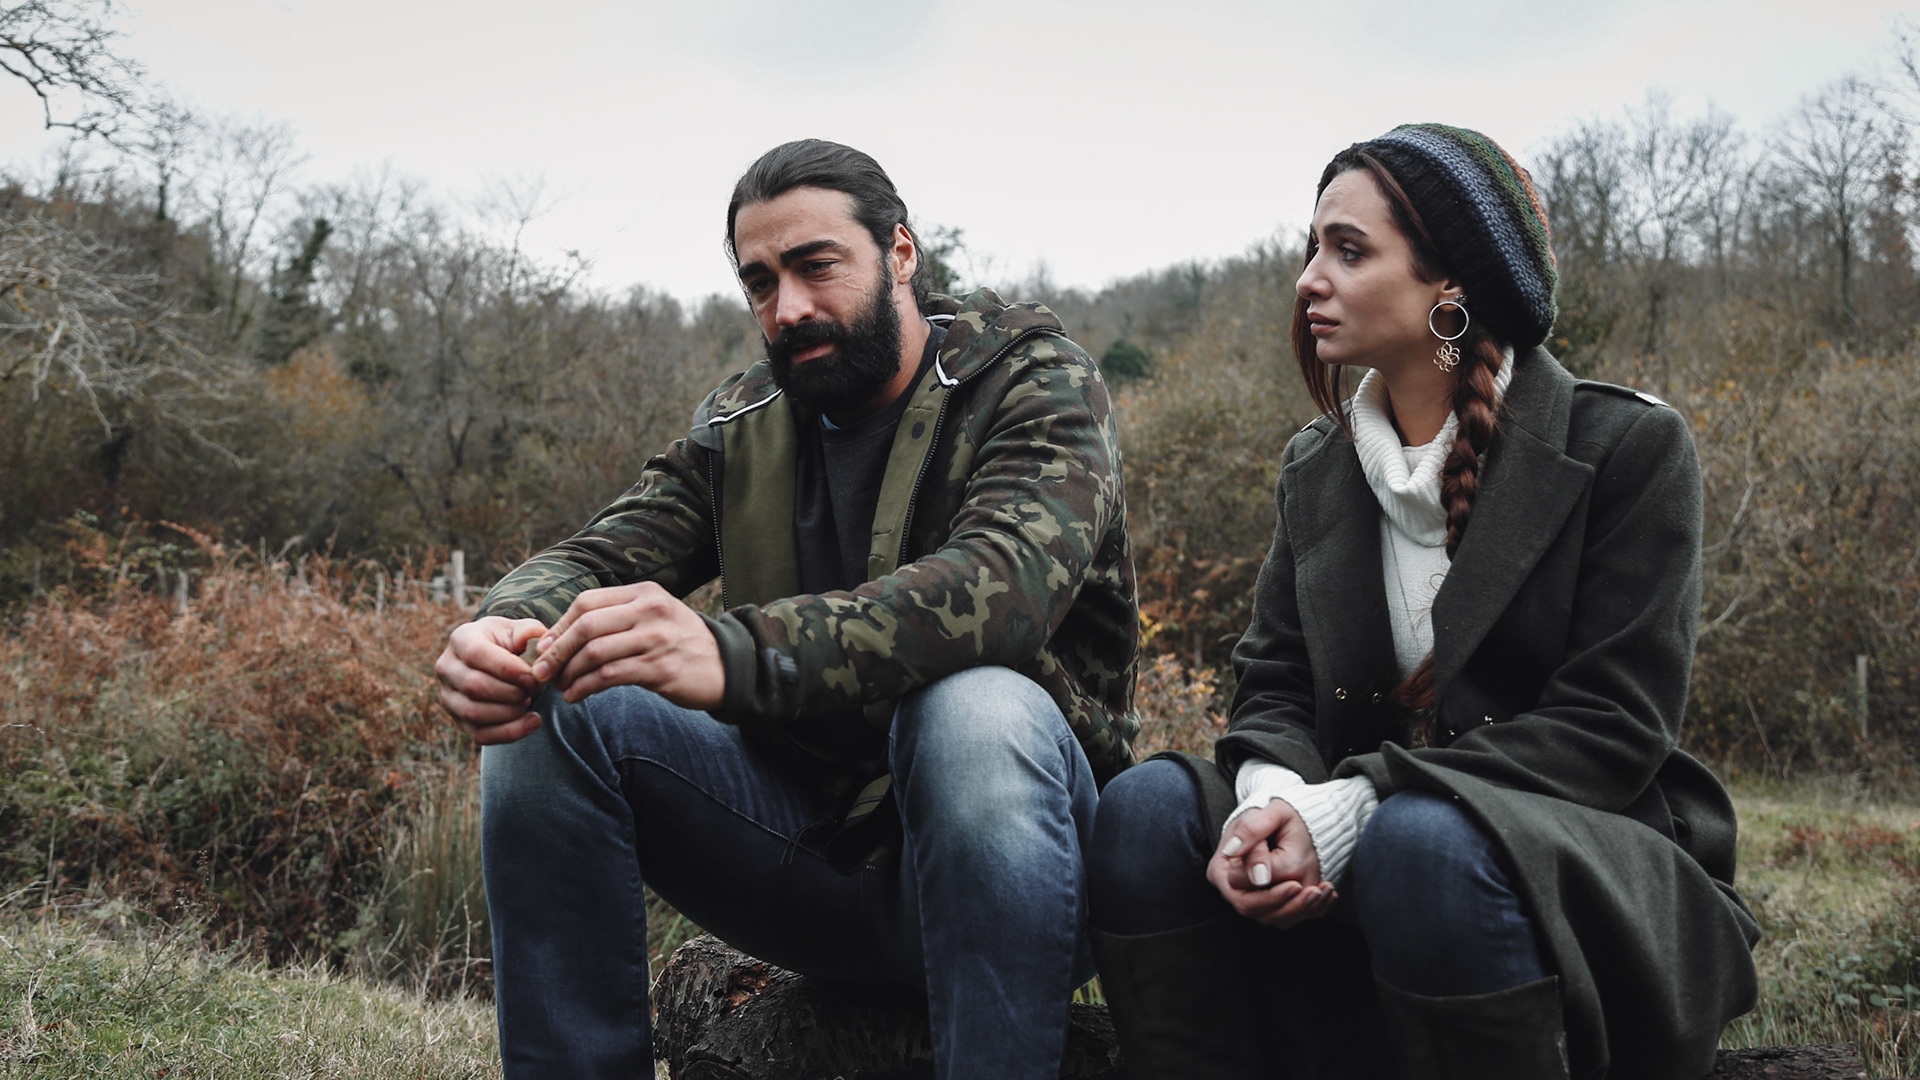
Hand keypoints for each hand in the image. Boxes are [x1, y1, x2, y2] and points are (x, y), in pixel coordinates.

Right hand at [436, 615, 548, 744]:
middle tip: (535, 689)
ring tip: (529, 701)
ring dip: (509, 712)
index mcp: (461, 639)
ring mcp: (449, 696)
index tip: (532, 677)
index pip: (476, 654)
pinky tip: (532, 722)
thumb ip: (530, 632)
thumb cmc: (508, 642)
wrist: (497, 658)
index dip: (506, 668)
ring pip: (473, 713)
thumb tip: (537, 644)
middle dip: (510, 692)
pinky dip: (509, 733)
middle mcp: (447, 668)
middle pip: (474, 686)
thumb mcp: (519, 629)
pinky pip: (480, 734)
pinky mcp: (458, 720)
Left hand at [531, 582, 724, 709]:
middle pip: (586, 625)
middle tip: (541, 671)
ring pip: (594, 652)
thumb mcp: (655, 616)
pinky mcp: (659, 669)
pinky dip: (585, 687)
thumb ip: (617, 618)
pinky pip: (610, 676)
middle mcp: (650, 611)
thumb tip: (563, 634)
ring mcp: (656, 639)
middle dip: (557, 651)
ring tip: (559, 686)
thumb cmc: (681, 644)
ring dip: (568, 672)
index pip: (587, 602)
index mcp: (644, 593)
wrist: (727, 667)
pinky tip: (576, 696)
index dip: (560, 625)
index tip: (546, 647)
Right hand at [1205, 798, 1335, 928]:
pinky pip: (1294, 917)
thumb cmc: (1274, 814)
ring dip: (1304, 908)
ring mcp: (1256, 898)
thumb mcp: (1265, 813)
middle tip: (1313, 890)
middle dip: (1289, 904)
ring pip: (1278, 919)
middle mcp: (1236, 889)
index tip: (1293, 879)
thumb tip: (1256, 873)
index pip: (1240, 894)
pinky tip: (1327, 894)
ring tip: (1325, 889)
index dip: (1266, 891)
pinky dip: (1313, 909)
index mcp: (1223, 869)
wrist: (1291, 817)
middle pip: (1258, 912)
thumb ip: (1252, 833)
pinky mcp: (1277, 904)